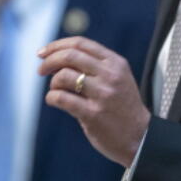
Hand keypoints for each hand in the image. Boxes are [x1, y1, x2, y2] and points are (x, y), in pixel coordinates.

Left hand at [37, 36, 149, 166]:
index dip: (57, 45)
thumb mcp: (118, 78)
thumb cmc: (123, 107)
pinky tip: (54, 101)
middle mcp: (110, 75)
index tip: (43, 52)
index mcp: (115, 63)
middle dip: (49, 61)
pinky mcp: (93, 114)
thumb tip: (58, 57)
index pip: (81, 43)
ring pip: (63, 76)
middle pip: (69, 56)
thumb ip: (95, 66)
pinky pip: (61, 98)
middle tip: (41, 70)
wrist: (140, 137)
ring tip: (56, 91)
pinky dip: (51, 98)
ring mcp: (102, 94)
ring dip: (52, 83)